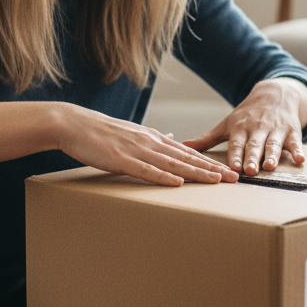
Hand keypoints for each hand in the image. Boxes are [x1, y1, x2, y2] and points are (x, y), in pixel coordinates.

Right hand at [52, 103, 237, 186]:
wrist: (73, 124)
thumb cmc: (100, 132)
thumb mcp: (131, 133)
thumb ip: (152, 139)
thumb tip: (170, 138)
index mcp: (152, 138)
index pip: (187, 152)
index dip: (209, 162)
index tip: (228, 171)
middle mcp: (150, 142)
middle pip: (187, 158)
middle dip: (212, 169)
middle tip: (234, 179)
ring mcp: (136, 150)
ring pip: (172, 163)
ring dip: (196, 173)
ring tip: (216, 181)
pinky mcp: (120, 159)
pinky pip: (145, 170)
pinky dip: (162, 176)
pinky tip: (178, 182)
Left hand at [183, 78, 306, 174]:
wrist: (274, 94)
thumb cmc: (246, 115)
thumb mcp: (227, 124)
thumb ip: (207, 139)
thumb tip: (182, 146)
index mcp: (240, 128)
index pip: (236, 144)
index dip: (234, 155)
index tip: (233, 167)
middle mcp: (258, 128)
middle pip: (254, 145)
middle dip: (252, 157)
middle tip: (249, 170)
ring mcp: (276, 129)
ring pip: (274, 144)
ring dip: (273, 155)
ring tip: (270, 167)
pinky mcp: (292, 131)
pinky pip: (296, 142)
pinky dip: (298, 151)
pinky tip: (301, 160)